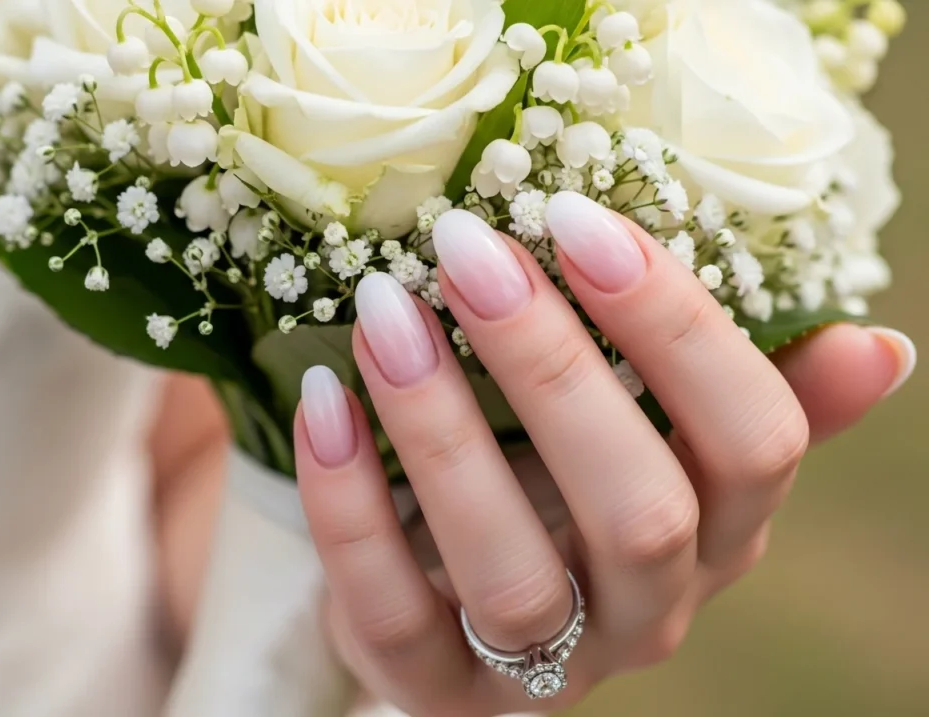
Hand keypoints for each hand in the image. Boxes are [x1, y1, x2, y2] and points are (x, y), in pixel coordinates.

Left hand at [293, 193, 915, 716]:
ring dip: (442, 432)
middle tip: (469, 247)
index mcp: (720, 534)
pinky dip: (351, 504)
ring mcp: (540, 665)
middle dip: (553, 368)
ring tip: (385, 312)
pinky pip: (390, 612)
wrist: (464, 605)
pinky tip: (324, 399)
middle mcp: (648, 611)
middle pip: (637, 510)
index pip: (753, 443)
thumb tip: (880, 348)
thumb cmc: (568, 494)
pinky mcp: (432, 687)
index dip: (679, 328)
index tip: (579, 218)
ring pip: (509, 573)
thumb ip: (746, 402)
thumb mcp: (663, 447)